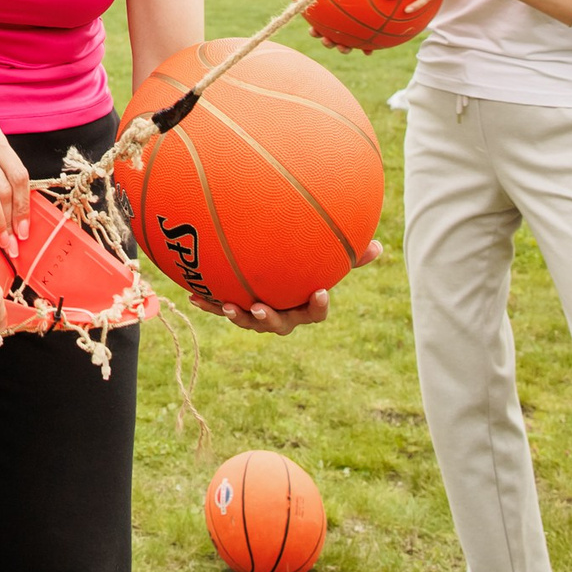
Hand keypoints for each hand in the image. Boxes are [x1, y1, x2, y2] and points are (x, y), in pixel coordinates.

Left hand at [193, 239, 383, 334]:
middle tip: (260, 308)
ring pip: (248, 321)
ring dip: (236, 315)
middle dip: (268, 319)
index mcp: (305, 305)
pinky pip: (223, 306)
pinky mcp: (237, 306)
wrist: (274, 276)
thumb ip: (350, 255)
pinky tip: (192, 295)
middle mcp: (283, 314)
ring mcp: (259, 313)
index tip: (320, 291)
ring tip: (224, 304)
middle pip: (279, 324)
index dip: (318, 305)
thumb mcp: (327, 260)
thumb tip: (379, 246)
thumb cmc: (308, 267)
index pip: (316, 311)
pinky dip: (209, 302)